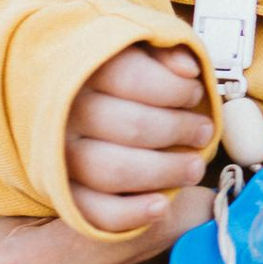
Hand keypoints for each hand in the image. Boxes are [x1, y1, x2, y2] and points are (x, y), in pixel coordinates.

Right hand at [66, 41, 211, 233]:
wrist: (60, 109)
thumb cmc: (109, 77)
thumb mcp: (131, 49)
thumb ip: (160, 49)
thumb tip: (188, 68)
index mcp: (78, 72)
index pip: (129, 77)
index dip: (173, 89)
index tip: (195, 94)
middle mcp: (63, 115)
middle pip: (131, 126)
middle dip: (179, 130)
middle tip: (204, 132)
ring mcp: (58, 158)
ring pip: (114, 171)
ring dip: (164, 171)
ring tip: (194, 167)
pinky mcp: (61, 194)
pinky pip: (93, 213)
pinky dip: (131, 214)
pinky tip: (161, 205)